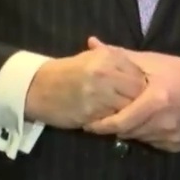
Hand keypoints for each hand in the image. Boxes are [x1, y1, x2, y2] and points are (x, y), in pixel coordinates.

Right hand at [23, 40, 146, 129]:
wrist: (37, 87)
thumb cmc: (67, 72)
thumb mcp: (91, 58)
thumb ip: (116, 60)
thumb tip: (142, 70)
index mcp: (107, 57)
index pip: (138, 74)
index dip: (141, 84)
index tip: (136, 91)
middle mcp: (105, 74)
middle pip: (138, 92)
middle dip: (138, 100)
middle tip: (134, 105)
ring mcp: (98, 95)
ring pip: (128, 108)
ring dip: (128, 113)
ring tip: (123, 113)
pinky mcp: (91, 114)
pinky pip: (113, 121)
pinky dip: (115, 122)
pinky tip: (110, 119)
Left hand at [83, 41, 179, 151]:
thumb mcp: (153, 61)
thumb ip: (121, 55)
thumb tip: (91, 43)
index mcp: (155, 101)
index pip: (118, 122)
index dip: (100, 124)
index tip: (88, 120)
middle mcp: (163, 123)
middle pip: (126, 132)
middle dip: (114, 125)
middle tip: (105, 116)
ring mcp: (171, 137)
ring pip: (138, 138)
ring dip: (131, 129)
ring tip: (129, 115)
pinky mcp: (177, 146)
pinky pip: (152, 143)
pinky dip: (147, 133)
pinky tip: (150, 120)